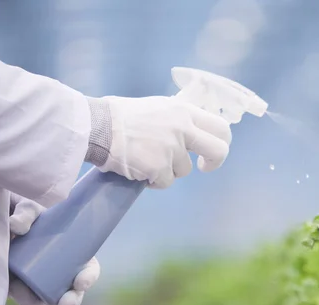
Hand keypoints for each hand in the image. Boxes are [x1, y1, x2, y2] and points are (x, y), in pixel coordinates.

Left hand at [8, 194, 100, 304]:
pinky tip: (16, 291)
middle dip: (71, 300)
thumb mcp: (30, 210)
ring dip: (39, 300)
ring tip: (26, 293)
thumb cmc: (27, 216)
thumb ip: (25, 213)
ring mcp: (40, 281)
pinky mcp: (21, 285)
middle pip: (72, 292)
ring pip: (46, 298)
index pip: (88, 270)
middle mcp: (60, 272)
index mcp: (74, 255)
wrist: (3, 221)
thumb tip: (18, 227)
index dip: (89, 278)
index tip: (81, 282)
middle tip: (64, 303)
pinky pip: (26, 297)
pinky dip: (23, 297)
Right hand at [99, 95, 231, 188]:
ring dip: (167, 170)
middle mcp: (182, 128)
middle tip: (202, 168)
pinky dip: (153, 181)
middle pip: (218, 151)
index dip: (222, 142)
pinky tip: (138, 169)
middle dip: (214, 163)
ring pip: (183, 171)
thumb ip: (178, 119)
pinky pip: (164, 182)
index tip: (209, 151)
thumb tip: (194, 133)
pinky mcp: (159, 167)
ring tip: (145, 159)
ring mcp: (172, 148)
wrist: (97, 126)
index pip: (220, 126)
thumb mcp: (158, 108)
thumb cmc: (121, 116)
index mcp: (183, 111)